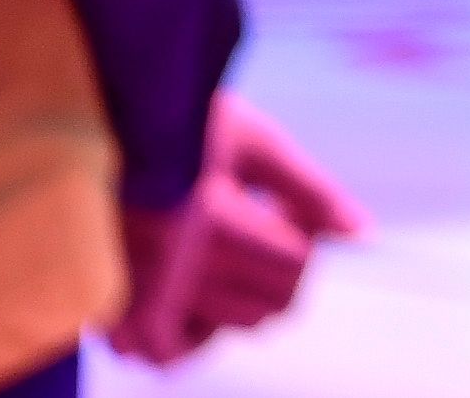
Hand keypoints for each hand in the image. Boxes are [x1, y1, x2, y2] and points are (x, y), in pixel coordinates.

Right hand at [112, 91, 363, 360]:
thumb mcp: (256, 143)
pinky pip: (163, 352)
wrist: (105, 117)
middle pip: (269, 305)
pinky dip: (190, 336)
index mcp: (207, 221)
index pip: (293, 262)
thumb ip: (313, 191)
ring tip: (230, 253)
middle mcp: (170, 267)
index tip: (287, 207)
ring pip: (228, 328)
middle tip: (263, 229)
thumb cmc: (185, 122)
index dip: (306, 233)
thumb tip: (364, 237)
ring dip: (246, 299)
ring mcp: (138, 292)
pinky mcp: (111, 305)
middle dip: (284, 270)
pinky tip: (198, 293)